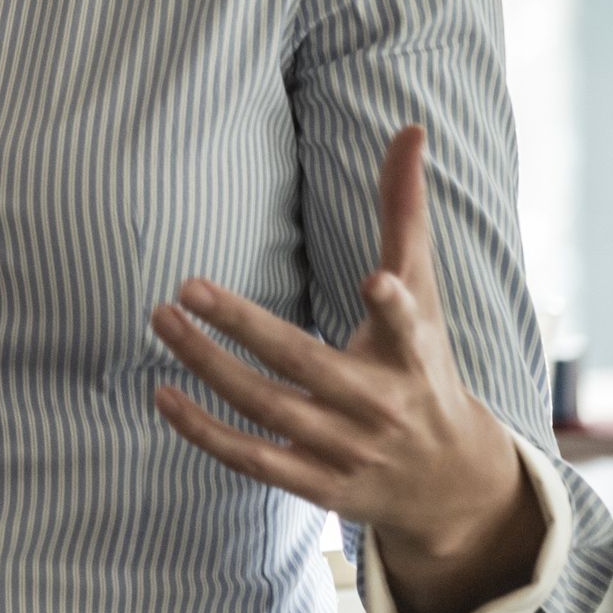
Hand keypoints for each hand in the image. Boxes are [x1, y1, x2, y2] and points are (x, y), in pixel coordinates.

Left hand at [146, 123, 546, 612]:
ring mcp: (347, 451)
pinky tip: (162, 393)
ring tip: (161, 321)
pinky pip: (252, 460)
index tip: (374, 283)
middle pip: (305, 365)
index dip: (392, 307)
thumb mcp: (424, 293)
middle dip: (245, 327)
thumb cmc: (427, 366)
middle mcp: (380, 406)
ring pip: (267, 409)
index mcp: (414, 354)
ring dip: (208, 368)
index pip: (407, 328)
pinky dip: (204, 433)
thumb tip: (411, 127)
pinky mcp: (317, 486)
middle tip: (186, 286)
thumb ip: (405, 213)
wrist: (451, 483)